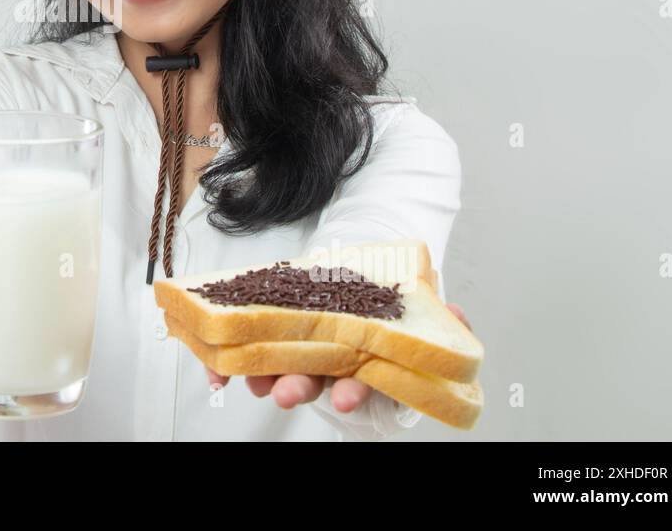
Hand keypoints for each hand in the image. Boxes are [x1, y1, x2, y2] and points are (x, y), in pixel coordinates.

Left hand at [204, 302, 472, 411]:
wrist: (358, 272)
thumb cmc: (382, 297)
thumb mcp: (415, 304)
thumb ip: (438, 313)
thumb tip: (458, 313)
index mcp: (361, 356)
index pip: (360, 380)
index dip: (353, 391)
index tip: (347, 400)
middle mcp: (328, 360)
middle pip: (312, 379)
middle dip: (298, 388)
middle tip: (285, 395)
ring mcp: (297, 350)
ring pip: (276, 368)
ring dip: (261, 376)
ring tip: (249, 381)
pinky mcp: (268, 334)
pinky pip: (244, 352)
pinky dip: (226, 365)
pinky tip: (213, 372)